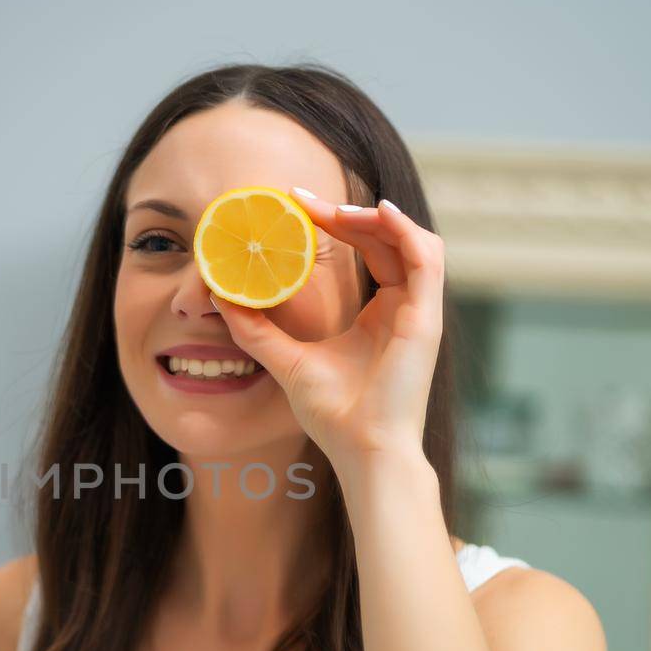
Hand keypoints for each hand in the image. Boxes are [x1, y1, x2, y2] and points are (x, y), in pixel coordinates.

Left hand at [213, 194, 444, 470]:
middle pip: (386, 238)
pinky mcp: (428, 317)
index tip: (296, 206)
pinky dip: (404, 229)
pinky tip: (373, 213)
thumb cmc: (335, 415)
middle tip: (302, 200)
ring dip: (374, 217)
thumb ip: (257, 329)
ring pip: (411, 239)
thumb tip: (221, 297)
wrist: (362, 450)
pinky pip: (426, 256)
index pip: (369, 250)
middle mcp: (403, 308)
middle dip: (346, 212)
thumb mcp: (286, 360)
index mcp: (379, 314)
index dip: (337, 224)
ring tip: (332, 210)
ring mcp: (420, 311)